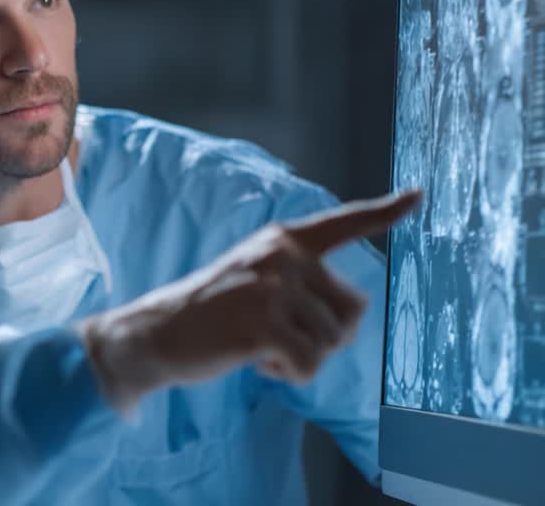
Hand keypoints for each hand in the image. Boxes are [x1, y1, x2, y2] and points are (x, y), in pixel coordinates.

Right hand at [78, 190, 420, 413]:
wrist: (153, 333)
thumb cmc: (207, 315)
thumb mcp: (253, 281)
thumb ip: (300, 284)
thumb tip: (353, 313)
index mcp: (281, 241)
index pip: (343, 223)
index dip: (384, 212)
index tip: (418, 196)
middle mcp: (282, 256)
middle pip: (352, 309)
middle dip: (326, 335)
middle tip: (279, 336)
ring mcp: (273, 288)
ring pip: (332, 342)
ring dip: (302, 358)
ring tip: (257, 346)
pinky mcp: (263, 324)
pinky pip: (309, 364)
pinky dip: (289, 375)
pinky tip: (257, 364)